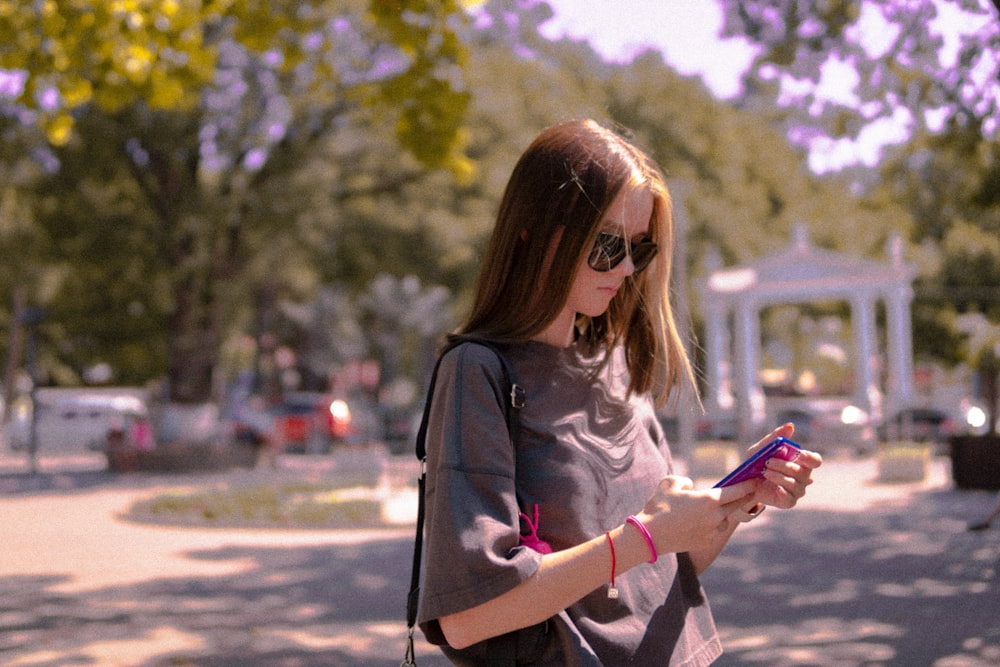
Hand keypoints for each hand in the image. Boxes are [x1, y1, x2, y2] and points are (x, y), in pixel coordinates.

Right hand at [639, 475, 756, 553]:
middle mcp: (716, 516)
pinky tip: (698, 522)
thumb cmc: (658, 506)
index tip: (755, 481)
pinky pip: (714, 530)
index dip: (748, 484)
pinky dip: (710, 525)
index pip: (737, 490)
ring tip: (711, 510)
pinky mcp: (706, 542)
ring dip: (722, 514)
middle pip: (736, 505)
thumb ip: (685, 481)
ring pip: (724, 519)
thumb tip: (691, 487)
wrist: (649, 536)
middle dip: (743, 497)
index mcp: (709, 499)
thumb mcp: (670, 482)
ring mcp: (712, 531)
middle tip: (748, 491)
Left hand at [748, 423, 821, 508]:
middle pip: (802, 472)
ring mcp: (797, 490)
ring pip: (795, 484)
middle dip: (784, 465)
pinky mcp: (788, 502)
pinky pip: (790, 498)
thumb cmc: (757, 463)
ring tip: (765, 472)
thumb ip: (776, 437)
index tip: (799, 454)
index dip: (810, 457)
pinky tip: (775, 488)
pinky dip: (782, 492)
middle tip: (768, 462)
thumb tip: (791, 426)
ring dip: (778, 476)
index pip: (815, 460)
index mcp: (800, 462)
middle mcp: (803, 477)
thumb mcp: (762, 448)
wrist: (744, 483)